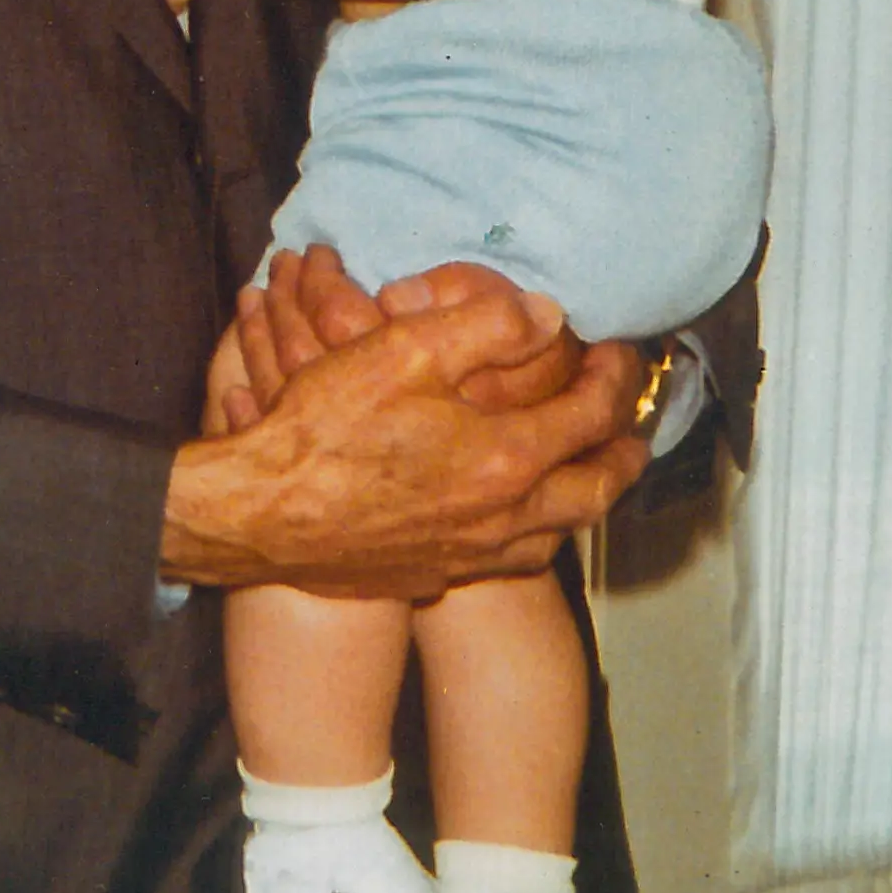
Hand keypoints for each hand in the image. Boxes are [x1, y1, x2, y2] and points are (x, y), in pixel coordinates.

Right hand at [164, 264, 649, 600]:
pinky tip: (513, 517)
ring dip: (582, 499)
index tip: (618, 352)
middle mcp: (501, 517)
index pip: (590, 415)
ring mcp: (468, 555)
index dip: (613, 377)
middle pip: (594, 491)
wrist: (260, 515)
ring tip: (586, 473)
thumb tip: (548, 316)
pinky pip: (509, 561)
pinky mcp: (432, 576)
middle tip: (631, 431)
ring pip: (556, 535)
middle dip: (622, 455)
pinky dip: (533, 532)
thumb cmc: (326, 429)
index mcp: (506, 459)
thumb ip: (487, 324)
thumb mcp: (405, 349)